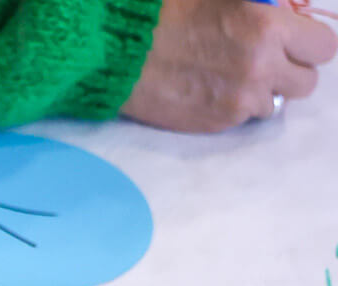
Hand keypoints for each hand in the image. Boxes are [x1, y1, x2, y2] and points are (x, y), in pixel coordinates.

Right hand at [121, 0, 337, 131]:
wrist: (118, 55)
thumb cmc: (168, 13)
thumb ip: (262, 8)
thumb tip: (280, 14)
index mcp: (267, 28)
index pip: (323, 48)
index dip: (308, 45)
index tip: (292, 44)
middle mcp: (261, 67)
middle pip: (306, 83)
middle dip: (289, 72)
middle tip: (265, 64)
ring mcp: (240, 100)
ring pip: (273, 104)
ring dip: (258, 93)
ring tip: (228, 79)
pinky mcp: (217, 123)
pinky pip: (241, 119)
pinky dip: (231, 107)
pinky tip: (207, 91)